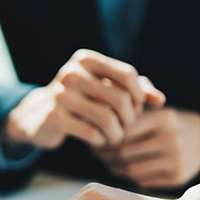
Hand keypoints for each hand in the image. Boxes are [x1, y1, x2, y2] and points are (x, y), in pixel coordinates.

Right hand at [5, 49, 164, 149]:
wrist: (39, 115)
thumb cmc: (82, 100)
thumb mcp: (105, 88)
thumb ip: (136, 90)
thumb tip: (160, 100)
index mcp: (86, 59)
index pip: (128, 75)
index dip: (139, 96)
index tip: (136, 109)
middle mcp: (71, 73)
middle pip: (120, 98)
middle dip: (129, 118)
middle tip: (126, 127)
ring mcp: (60, 95)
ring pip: (106, 118)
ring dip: (117, 133)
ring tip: (116, 137)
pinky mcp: (53, 117)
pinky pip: (91, 133)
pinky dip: (101, 141)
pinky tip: (100, 141)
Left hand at [94, 107, 199, 188]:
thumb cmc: (169, 121)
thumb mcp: (156, 107)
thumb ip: (132, 105)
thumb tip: (101, 113)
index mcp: (165, 118)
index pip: (124, 130)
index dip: (107, 135)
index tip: (97, 136)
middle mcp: (173, 139)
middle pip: (124, 152)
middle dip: (106, 153)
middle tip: (96, 152)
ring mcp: (177, 160)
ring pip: (131, 169)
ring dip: (113, 167)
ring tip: (106, 160)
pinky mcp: (178, 177)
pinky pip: (142, 181)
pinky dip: (128, 177)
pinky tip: (122, 169)